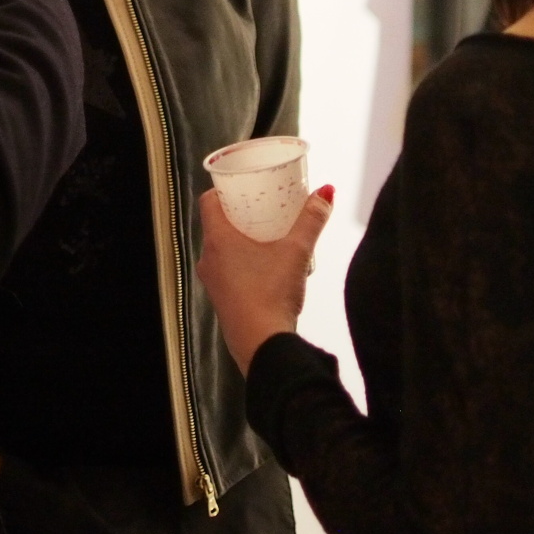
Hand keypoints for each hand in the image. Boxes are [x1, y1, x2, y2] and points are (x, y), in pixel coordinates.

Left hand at [197, 184, 334, 375]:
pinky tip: (266, 269)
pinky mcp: (221, 303)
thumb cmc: (272, 293)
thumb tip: (326, 192)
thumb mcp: (297, 251)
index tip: (244, 187)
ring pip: (222, 251)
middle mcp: (208, 259)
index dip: (224, 190)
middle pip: (217, 226)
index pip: (209, 201)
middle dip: (239, 215)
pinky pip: (227, 273)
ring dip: (241, 242)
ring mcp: (212, 283)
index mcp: (218, 240)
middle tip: (263, 208)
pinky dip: (242, 264)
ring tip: (269, 237)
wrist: (263, 346)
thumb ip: (311, 220)